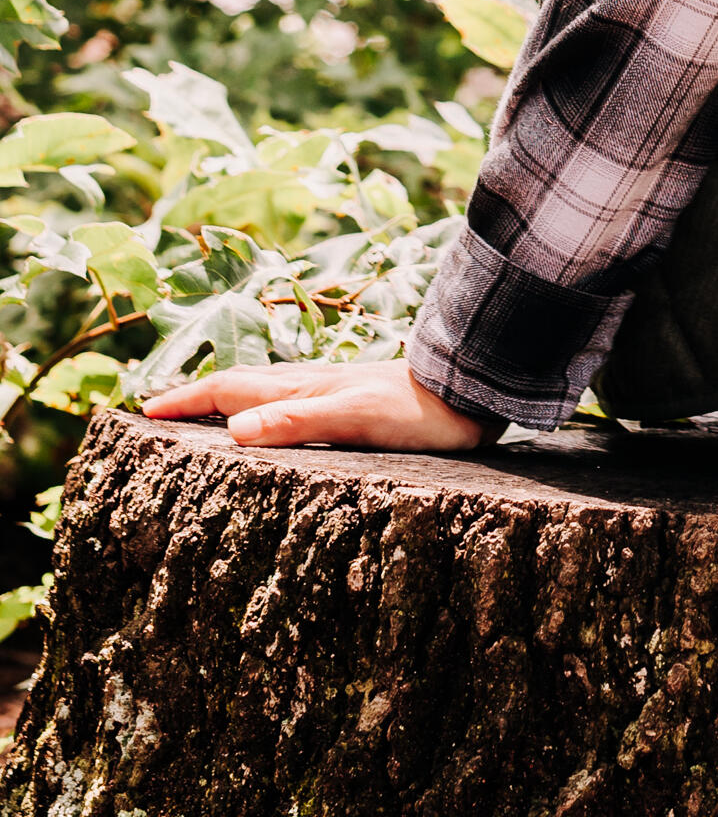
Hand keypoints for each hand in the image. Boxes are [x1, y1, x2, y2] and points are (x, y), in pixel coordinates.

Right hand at [144, 359, 486, 454]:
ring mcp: (334, 389)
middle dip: (196, 397)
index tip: (143, 412)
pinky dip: (266, 410)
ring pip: (266, 391)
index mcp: (303, 388)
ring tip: (204, 414)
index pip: (229, 391)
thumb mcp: (357, 420)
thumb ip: (298, 421)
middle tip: (158, 411)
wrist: (475, 392)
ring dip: (228, 401)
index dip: (186, 402)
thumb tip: (232, 432)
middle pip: (240, 387)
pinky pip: (293, 403)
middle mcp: (312, 384)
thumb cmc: (420, 412)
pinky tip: (278, 421)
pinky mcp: (356, 402)